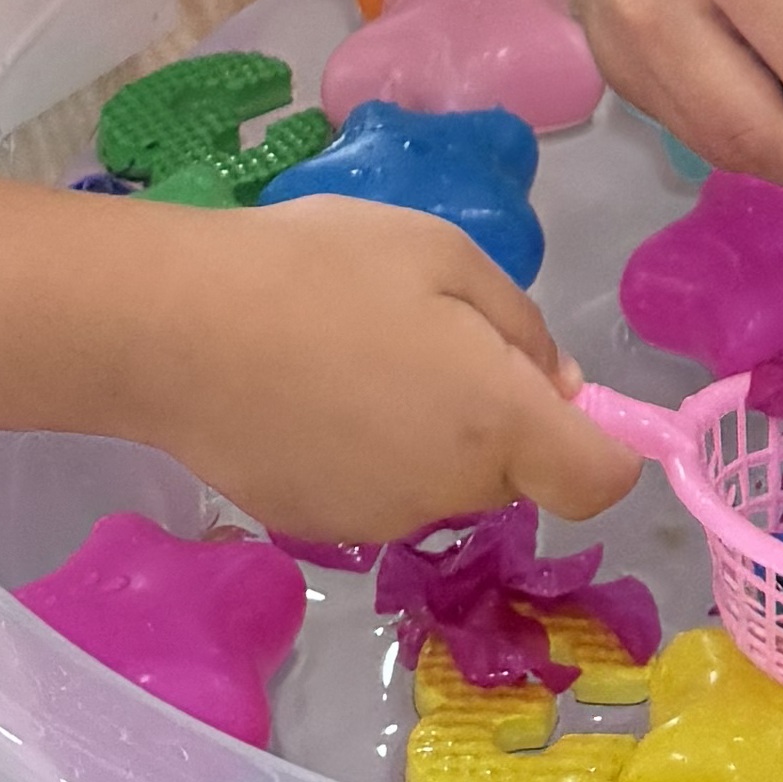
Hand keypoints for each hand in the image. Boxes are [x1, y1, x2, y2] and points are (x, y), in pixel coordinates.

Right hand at [141, 195, 625, 539]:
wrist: (176, 328)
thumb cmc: (321, 270)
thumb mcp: (443, 255)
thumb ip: (519, 327)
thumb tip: (560, 387)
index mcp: (496, 424)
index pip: (598, 482)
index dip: (606, 445)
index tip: (570, 397)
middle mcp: (448, 493)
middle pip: (514, 475)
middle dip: (501, 420)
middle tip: (433, 334)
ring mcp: (377, 519)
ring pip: (442, 482)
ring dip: (431, 434)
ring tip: (357, 352)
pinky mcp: (313, 526)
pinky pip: (376, 489)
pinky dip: (367, 451)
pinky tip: (310, 392)